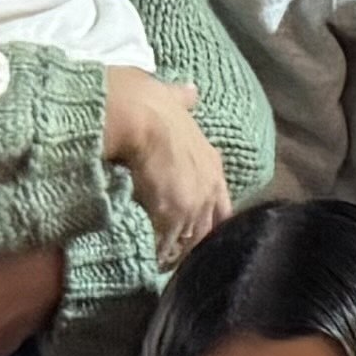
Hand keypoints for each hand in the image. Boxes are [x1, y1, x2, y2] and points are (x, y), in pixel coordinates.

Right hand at [101, 69, 233, 253]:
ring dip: (177, 252)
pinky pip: (167, 245)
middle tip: (179, 255)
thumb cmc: (145, 101)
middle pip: (208, 226)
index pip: (220, 201)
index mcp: (211, 161)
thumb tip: (191, 90)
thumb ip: (181, 98)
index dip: (209, 215)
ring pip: (190, 240)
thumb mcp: (169, 96)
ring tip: (162, 264)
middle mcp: (209, 186)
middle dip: (195, 240)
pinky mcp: (173, 216)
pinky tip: (149, 262)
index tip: (198, 228)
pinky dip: (158, 254)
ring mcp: (193, 203)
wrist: (135, 116)